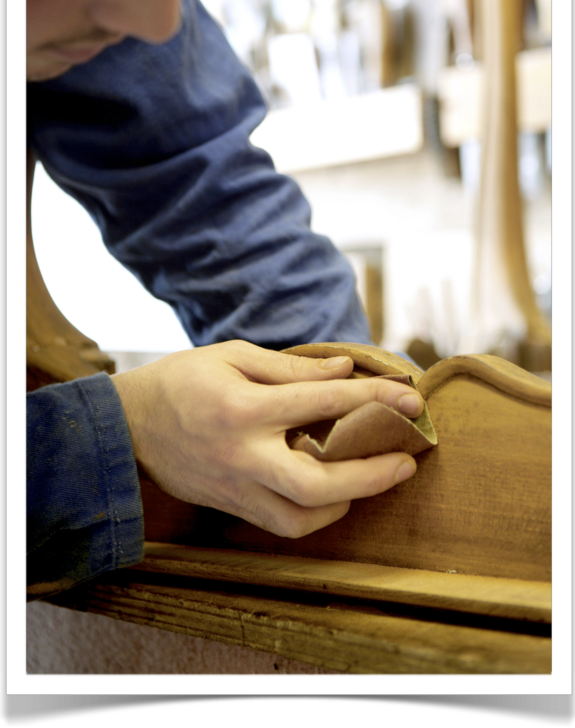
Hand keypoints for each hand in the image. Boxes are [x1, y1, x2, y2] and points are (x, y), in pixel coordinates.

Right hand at [111, 340, 422, 537]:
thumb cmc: (182, 380)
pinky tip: (334, 494)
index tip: (412, 399)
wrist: (128, 426)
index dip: (375, 401)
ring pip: (301, 518)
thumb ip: (291, 368)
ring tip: (373, 478)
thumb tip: (345, 372)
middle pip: (317, 483)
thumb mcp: (233, 356)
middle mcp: (241, 455)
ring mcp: (235, 488)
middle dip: (371, 476)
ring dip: (347, 502)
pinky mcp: (231, 506)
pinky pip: (282, 524)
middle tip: (407, 462)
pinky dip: (316, 514)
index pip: (323, 404)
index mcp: (242, 408)